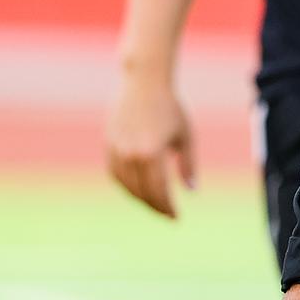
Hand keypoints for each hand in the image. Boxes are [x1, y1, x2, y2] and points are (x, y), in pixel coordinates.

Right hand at [105, 69, 196, 218]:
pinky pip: (115, 174)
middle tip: (166, 213)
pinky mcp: (108, 144)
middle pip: (141, 192)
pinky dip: (126, 185)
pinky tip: (138, 188)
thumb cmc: (170, 108)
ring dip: (140, 198)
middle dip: (155, 206)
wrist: (143, 83)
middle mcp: (130, 154)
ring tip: (154, 203)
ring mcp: (116, 149)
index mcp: (151, 153)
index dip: (167, 207)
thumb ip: (188, 165)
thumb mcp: (185, 136)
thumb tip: (192, 191)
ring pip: (126, 186)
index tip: (176, 217)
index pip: (158, 191)